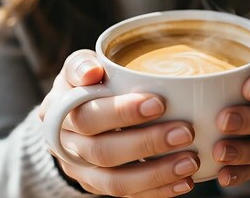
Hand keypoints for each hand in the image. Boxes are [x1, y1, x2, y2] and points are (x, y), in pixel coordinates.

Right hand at [39, 50, 198, 196]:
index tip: (159, 103)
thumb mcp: (78, 67)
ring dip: (156, 174)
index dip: (122, 113)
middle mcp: (66, 146)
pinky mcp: (98, 186)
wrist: (71, 116)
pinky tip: (183, 182)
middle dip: (147, 143)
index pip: (87, 116)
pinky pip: (127, 195)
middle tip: (185, 132)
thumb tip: (91, 73)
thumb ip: (81, 65)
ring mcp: (82, 171)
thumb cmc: (85, 85)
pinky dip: (157, 191)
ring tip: (190, 162)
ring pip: (116, 182)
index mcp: (59, 113)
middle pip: (103, 152)